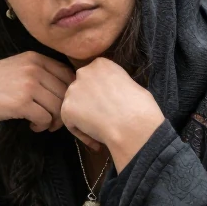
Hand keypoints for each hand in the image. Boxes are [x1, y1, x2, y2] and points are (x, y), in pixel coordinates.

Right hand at [0, 51, 75, 132]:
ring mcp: (28, 84)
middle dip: (62, 110)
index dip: (68, 94)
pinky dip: (42, 126)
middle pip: (66, 93)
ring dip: (53, 121)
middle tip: (51, 120)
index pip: (68, 75)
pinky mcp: (21, 102)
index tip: (58, 105)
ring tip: (41, 124)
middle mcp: (34, 67)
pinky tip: (32, 126)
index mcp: (35, 57)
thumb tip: (68, 89)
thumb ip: (39, 73)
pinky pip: (46, 118)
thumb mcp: (17, 70)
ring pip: (58, 108)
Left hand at [61, 58, 164, 172]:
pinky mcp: (66, 108)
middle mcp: (84, 72)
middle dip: (89, 103)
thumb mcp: (131, 84)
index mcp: (101, 63)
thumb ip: (114, 84)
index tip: (109, 105)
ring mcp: (73, 90)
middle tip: (102, 118)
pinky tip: (96, 141)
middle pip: (81, 89)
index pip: (94, 77)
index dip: (100, 93)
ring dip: (84, 118)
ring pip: (74, 106)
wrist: (133, 125)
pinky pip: (71, 123)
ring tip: (100, 131)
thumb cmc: (140, 106)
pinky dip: (83, 134)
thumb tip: (113, 94)